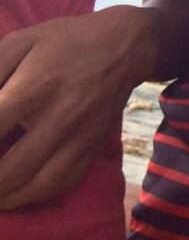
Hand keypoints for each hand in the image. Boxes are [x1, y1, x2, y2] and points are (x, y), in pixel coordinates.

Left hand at [0, 6, 157, 208]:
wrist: (125, 45)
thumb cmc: (62, 41)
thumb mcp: (18, 43)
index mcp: (36, 87)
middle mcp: (61, 117)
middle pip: (11, 169)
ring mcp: (81, 136)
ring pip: (39, 185)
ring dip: (5, 198)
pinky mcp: (93, 146)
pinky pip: (63, 183)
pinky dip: (33, 196)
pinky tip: (13, 195)